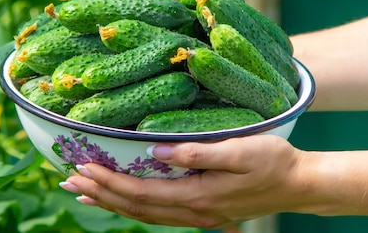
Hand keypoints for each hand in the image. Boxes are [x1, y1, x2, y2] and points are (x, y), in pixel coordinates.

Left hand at [60, 134, 306, 229]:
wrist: (299, 185)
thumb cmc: (273, 161)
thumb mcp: (238, 150)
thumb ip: (196, 152)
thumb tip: (155, 150)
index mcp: (197, 197)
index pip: (141, 193)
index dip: (109, 182)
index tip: (82, 167)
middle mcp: (192, 213)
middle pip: (135, 208)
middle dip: (99, 194)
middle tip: (68, 180)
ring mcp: (197, 217)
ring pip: (143, 215)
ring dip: (110, 203)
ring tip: (82, 192)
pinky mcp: (201, 212)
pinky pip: (157, 213)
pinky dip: (131, 207)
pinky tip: (119, 200)